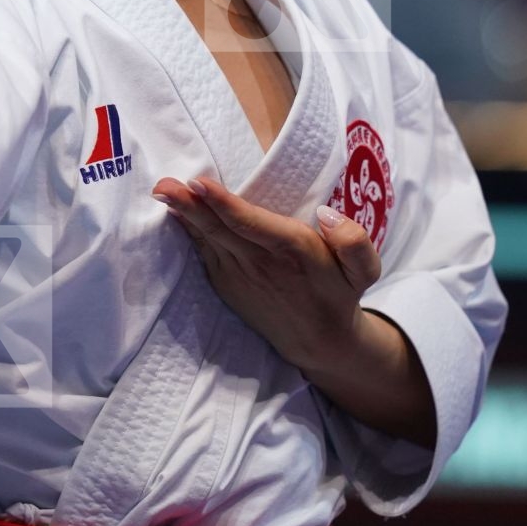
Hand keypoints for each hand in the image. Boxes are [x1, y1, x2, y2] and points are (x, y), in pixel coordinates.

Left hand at [151, 174, 382, 374]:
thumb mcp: (365, 271)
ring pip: (208, 238)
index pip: (253, 225)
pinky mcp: (226, 283)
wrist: (319, 342)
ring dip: (183, 214)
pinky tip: (174, 212)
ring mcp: (238, 275)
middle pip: (221, 229)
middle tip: (164, 184)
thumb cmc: (339, 293)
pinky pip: (204, 252)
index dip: (225, 205)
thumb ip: (354, 241)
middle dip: (191, 205)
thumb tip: (326, 214)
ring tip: (161, 190)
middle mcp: (261, 263)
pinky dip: (188, 231)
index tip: (200, 183)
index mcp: (293, 251)